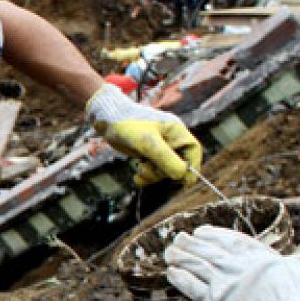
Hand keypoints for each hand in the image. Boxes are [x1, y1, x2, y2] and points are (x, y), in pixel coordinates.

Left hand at [84, 83, 202, 185]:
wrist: (106, 119)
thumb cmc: (127, 124)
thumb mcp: (147, 142)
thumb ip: (166, 158)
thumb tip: (181, 175)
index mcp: (176, 131)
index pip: (193, 150)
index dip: (191, 166)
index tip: (183, 181)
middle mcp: (170, 139)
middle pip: (179, 164)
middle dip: (164, 171)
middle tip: (148, 167)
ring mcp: (159, 147)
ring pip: (164, 170)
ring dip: (152, 174)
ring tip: (140, 168)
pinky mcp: (147, 154)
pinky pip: (153, 170)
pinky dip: (145, 176)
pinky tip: (136, 176)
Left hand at [163, 226, 299, 300]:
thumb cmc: (299, 293)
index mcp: (254, 253)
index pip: (227, 238)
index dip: (211, 234)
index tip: (200, 231)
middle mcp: (236, 263)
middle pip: (206, 250)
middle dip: (190, 244)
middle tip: (177, 239)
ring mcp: (225, 281)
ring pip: (196, 266)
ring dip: (180, 258)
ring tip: (169, 253)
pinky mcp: (217, 300)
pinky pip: (193, 287)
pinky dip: (180, 279)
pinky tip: (170, 273)